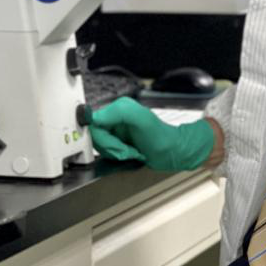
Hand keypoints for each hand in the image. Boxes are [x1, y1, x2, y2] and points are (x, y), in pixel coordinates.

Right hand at [88, 97, 214, 170]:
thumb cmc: (161, 137)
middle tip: (129, 150)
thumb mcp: (142, 120)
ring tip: (132, 152)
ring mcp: (115, 130)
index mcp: (117, 108)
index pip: (93, 125)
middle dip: (113, 149)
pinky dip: (119, 157)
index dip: (104, 140)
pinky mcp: (117, 142)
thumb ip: (118, 113)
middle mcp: (114, 117)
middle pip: (96, 138)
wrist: (173, 152)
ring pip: (101, 147)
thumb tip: (93, 117)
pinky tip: (131, 154)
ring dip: (117, 154)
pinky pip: (107, 153)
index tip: (118, 145)